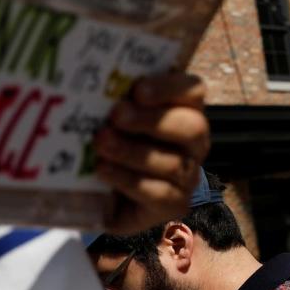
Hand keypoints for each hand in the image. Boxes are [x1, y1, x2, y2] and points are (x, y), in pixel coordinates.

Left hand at [93, 72, 209, 233]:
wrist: (113, 195)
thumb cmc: (119, 142)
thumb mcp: (119, 117)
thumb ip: (119, 100)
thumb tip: (94, 85)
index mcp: (186, 109)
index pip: (192, 90)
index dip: (170, 88)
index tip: (138, 90)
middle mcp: (195, 142)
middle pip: (192, 127)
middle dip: (152, 120)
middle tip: (117, 115)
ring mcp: (189, 175)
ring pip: (172, 163)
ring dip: (132, 151)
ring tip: (102, 142)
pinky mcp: (174, 205)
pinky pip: (159, 193)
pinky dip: (128, 180)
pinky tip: (103, 170)